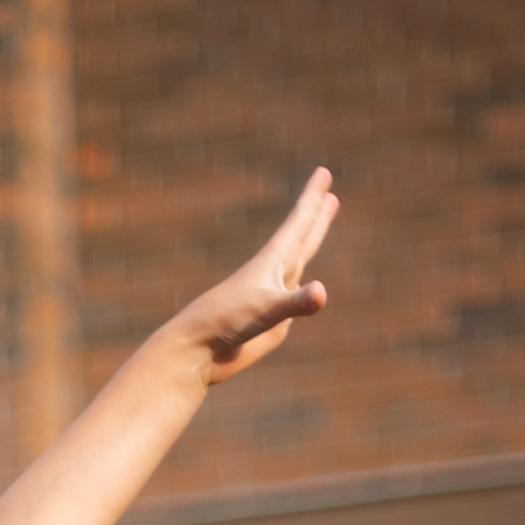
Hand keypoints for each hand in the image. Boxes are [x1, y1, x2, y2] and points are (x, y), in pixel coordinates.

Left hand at [177, 167, 338, 382]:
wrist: (197, 352)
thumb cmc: (225, 323)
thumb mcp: (266, 310)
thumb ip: (296, 302)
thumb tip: (321, 294)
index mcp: (271, 262)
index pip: (298, 222)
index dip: (312, 198)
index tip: (323, 172)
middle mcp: (273, 276)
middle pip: (301, 238)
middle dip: (315, 215)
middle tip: (327, 192)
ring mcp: (272, 298)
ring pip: (298, 265)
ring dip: (308, 245)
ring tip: (315, 230)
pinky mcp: (272, 323)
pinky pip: (294, 302)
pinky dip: (304, 293)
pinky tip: (307, 292)